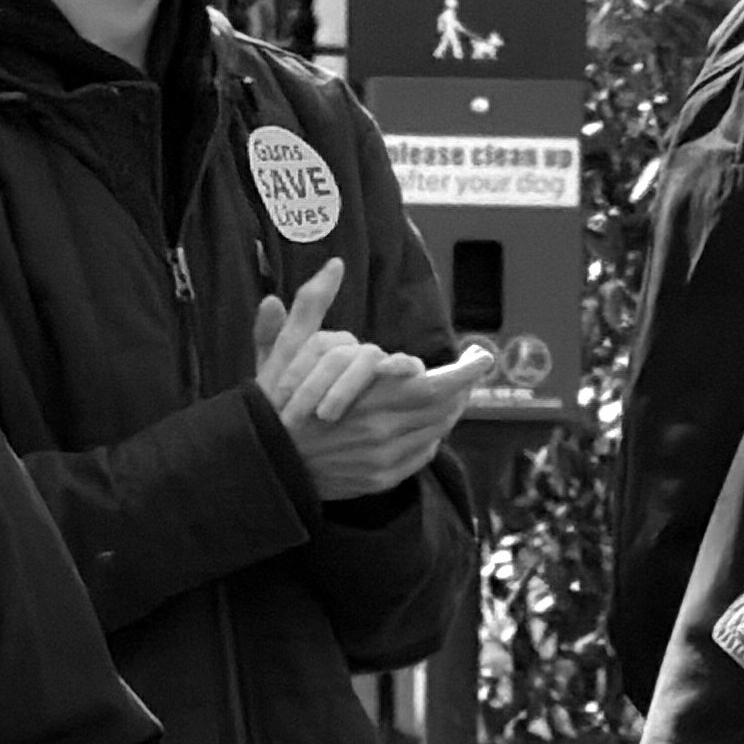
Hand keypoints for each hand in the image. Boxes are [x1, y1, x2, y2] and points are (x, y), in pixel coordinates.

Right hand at [254, 266, 503, 507]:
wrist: (262, 463)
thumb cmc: (273, 403)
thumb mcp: (286, 349)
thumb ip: (311, 307)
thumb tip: (333, 265)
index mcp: (371, 393)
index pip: (439, 382)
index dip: (468, 371)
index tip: (482, 356)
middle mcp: (385, 426)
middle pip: (445, 407)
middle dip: (464, 388)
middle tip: (470, 371)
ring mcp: (385, 456)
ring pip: (436, 430)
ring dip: (450, 410)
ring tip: (454, 394)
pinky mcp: (382, 478)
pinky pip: (421, 454)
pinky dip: (431, 437)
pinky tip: (427, 423)